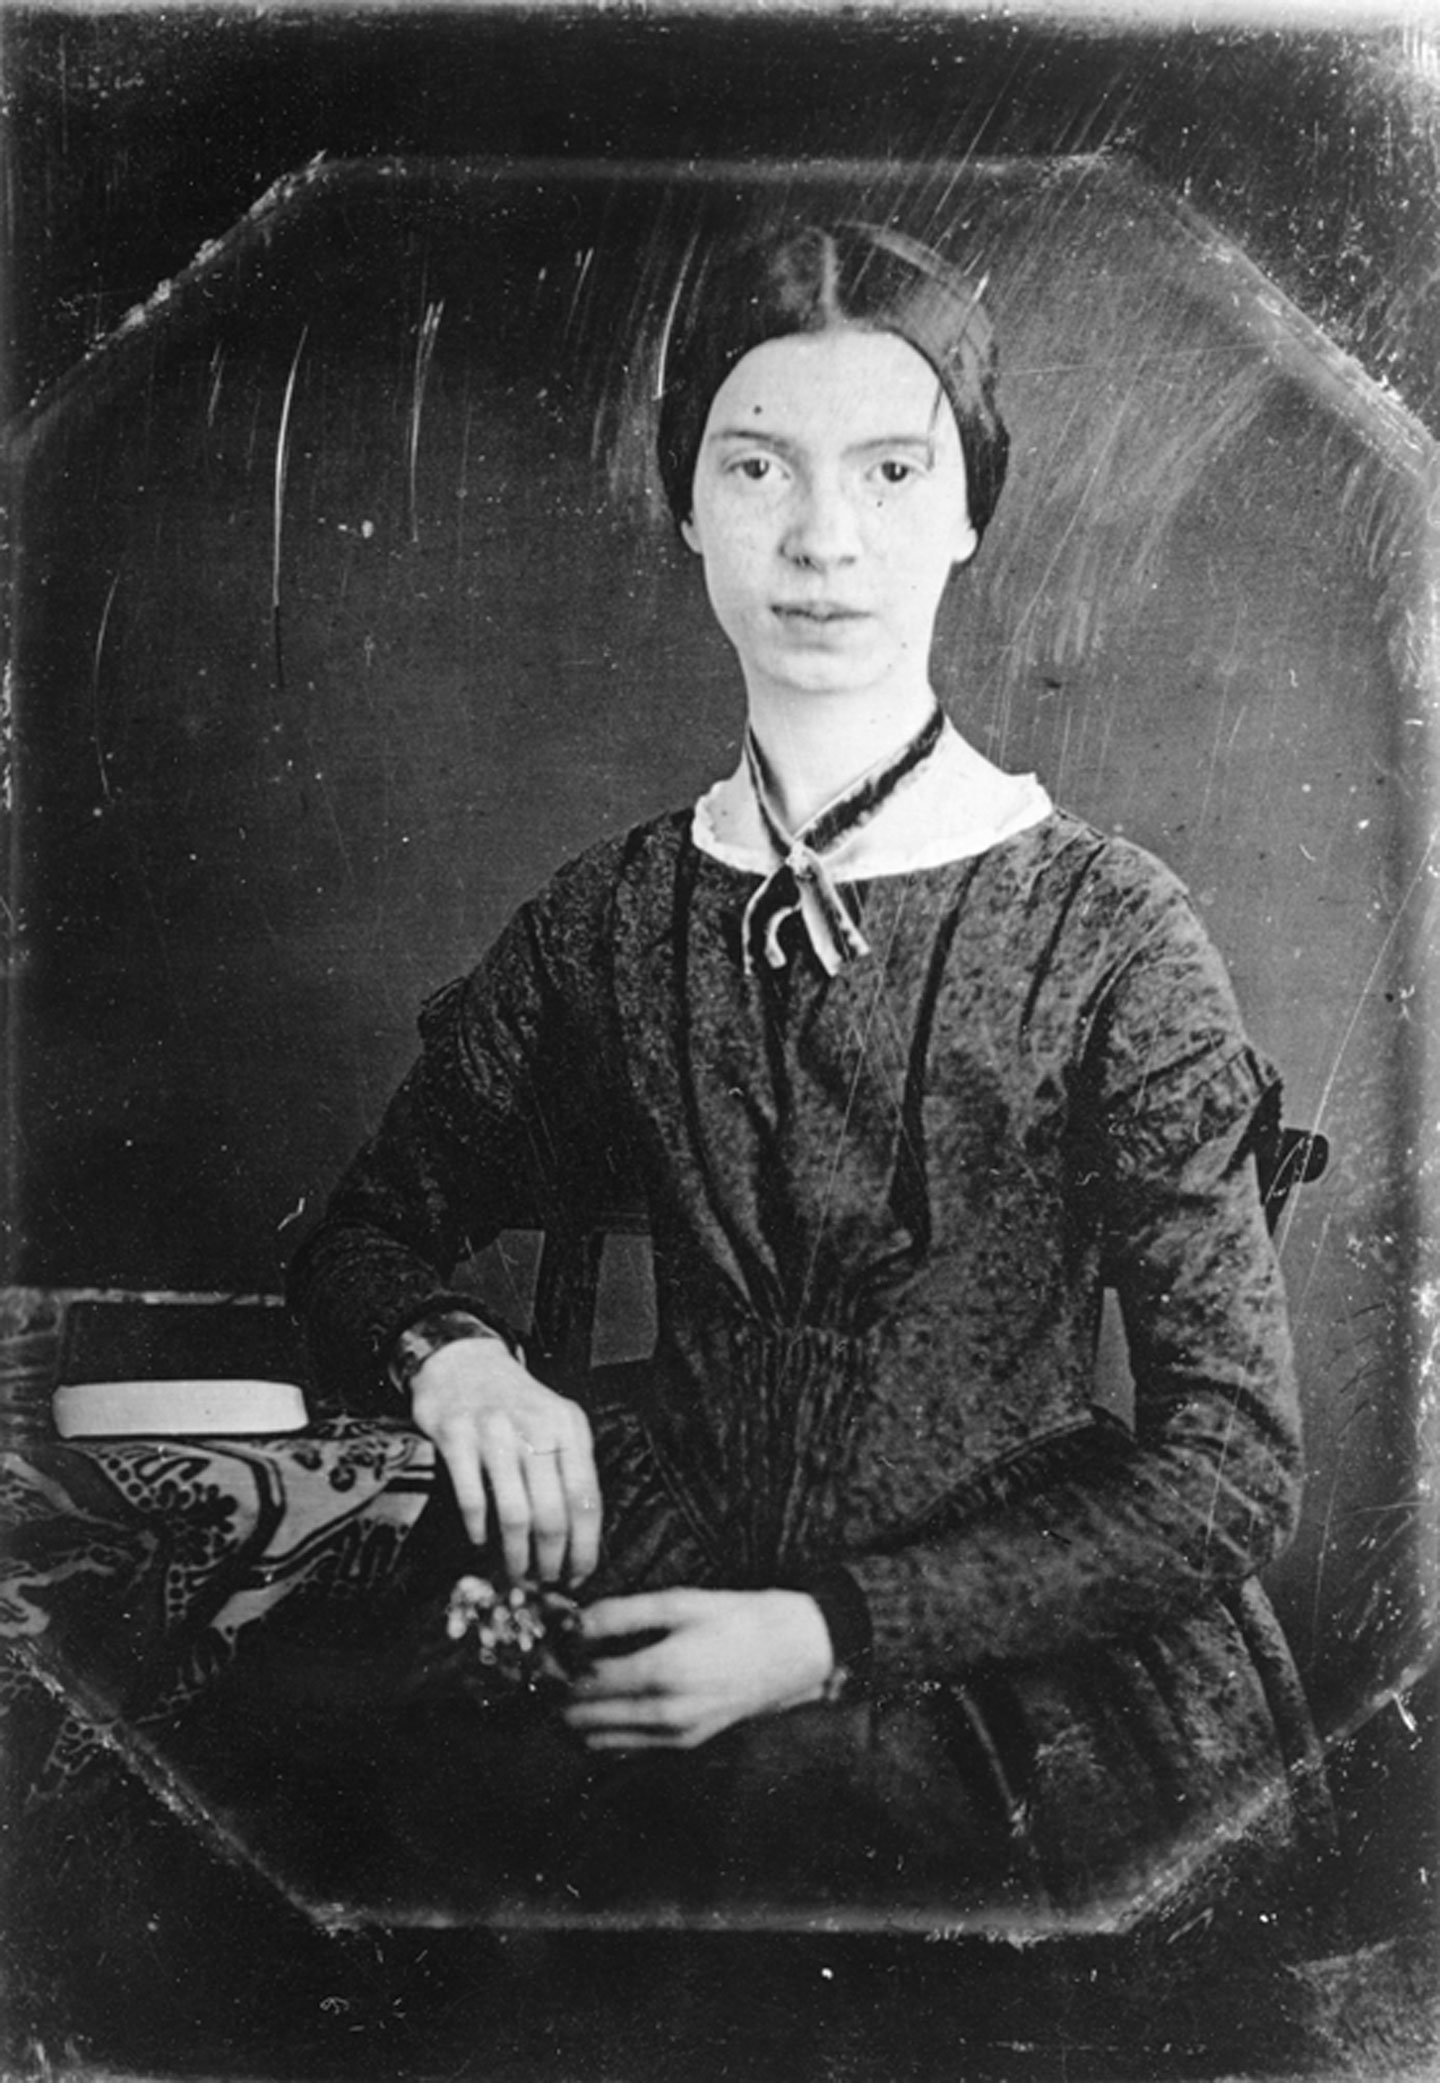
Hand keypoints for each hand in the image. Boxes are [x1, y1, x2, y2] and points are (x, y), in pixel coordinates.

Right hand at [409, 1335, 600, 1585]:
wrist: (462, 1360)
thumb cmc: (513, 1402)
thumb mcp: (554, 1422)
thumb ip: (567, 1469)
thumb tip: (578, 1540)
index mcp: (569, 1426)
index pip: (587, 1499)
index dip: (585, 1546)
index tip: (579, 1574)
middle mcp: (536, 1427)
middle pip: (554, 1513)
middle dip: (551, 1559)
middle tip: (544, 1579)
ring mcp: (494, 1431)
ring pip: (516, 1514)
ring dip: (516, 1555)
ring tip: (515, 1570)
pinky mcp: (456, 1437)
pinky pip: (473, 1499)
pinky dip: (479, 1530)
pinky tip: (480, 1540)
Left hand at [561, 1588, 833, 1749]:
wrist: (793, 1652)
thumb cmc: (736, 1618)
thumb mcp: (680, 1602)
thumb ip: (621, 1614)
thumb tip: (572, 1623)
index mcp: (662, 1671)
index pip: (582, 1680)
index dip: (555, 1664)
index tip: (543, 1645)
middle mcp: (664, 1714)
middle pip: (581, 1717)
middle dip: (557, 1692)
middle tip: (550, 1664)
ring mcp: (674, 1737)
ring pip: (596, 1741)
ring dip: (573, 1716)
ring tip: (570, 1681)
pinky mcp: (683, 1745)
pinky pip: (623, 1750)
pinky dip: (600, 1731)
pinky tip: (601, 1701)